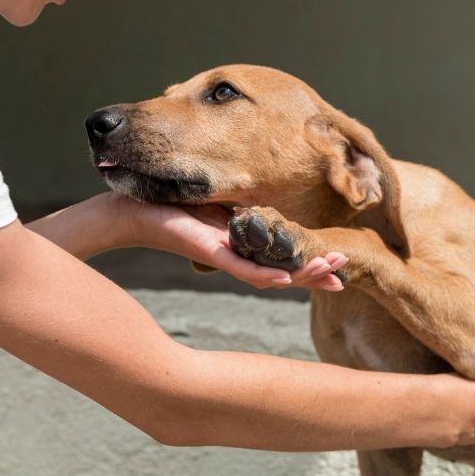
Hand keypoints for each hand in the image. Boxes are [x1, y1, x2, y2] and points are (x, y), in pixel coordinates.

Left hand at [109, 193, 347, 291]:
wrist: (130, 211)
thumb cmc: (167, 204)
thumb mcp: (215, 200)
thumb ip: (241, 204)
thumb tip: (265, 195)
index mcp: (241, 244)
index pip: (282, 259)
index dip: (311, 265)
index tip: (340, 266)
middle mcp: (236, 255)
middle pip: (283, 271)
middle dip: (316, 272)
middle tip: (344, 274)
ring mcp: (224, 257)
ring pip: (269, 275)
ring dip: (301, 275)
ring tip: (332, 273)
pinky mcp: (208, 252)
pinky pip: (241, 269)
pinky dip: (265, 275)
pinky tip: (287, 279)